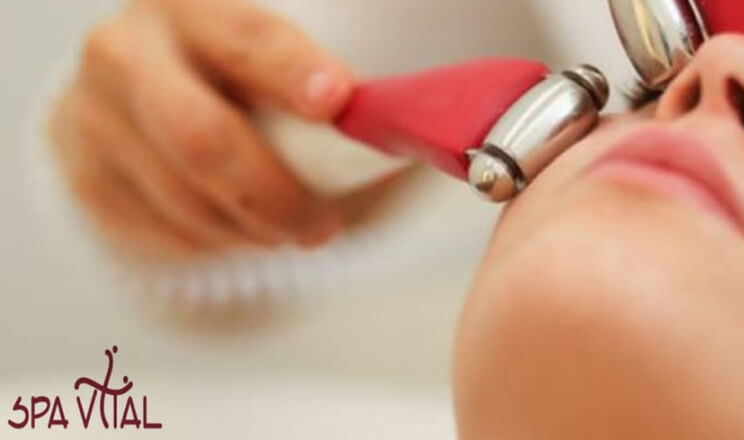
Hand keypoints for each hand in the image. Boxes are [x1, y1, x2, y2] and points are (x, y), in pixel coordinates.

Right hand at [51, 0, 351, 258]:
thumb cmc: (242, 81)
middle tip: (323, 226)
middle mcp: (126, 48)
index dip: (291, 71)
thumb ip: (325, 86)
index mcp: (190, 4)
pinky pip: (166, 232)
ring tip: (294, 227)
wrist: (140, 107)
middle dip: (274, 194)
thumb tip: (394, 125)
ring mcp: (95, 115)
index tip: (337, 102)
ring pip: (186, 199)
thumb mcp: (277, 61)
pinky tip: (242, 226)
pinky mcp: (86, 177)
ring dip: (254, 228)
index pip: (246, 39)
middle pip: (202, 136)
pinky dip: (220, 241)